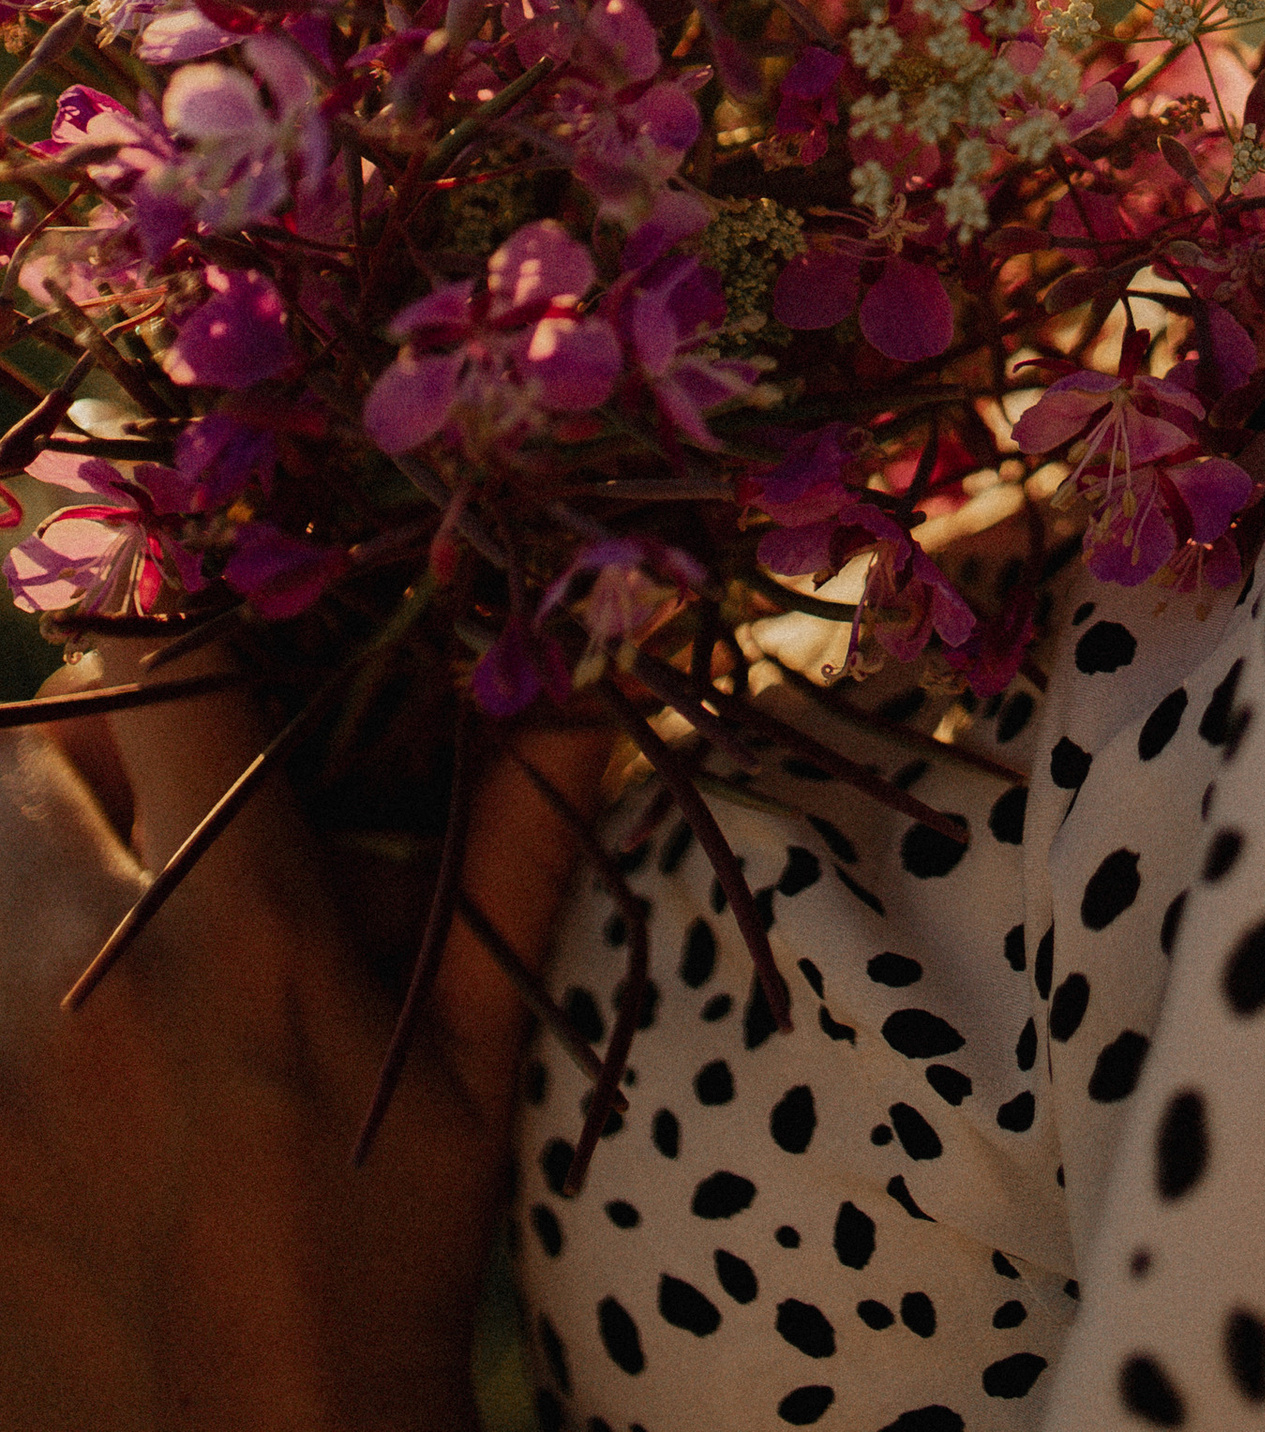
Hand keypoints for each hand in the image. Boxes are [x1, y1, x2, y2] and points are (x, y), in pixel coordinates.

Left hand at [0, 663, 606, 1431]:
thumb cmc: (386, 1249)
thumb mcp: (474, 1055)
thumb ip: (519, 849)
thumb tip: (590, 681)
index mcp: (234, 938)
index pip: (168, 680)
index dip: (195, 632)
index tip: (234, 647)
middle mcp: (80, 983)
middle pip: (34, 751)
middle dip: (100, 744)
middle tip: (171, 791)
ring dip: (41, 840)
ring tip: (120, 907)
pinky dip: (13, 947)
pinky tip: (82, 1011)